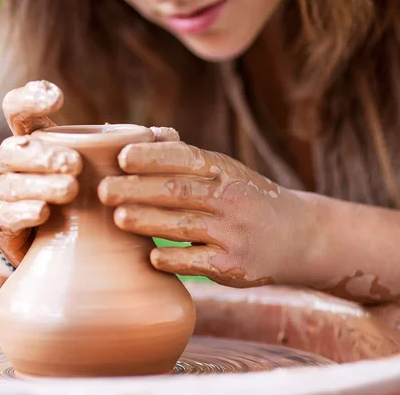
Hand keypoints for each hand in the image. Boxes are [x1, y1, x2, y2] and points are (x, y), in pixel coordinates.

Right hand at [0, 80, 178, 267]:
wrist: (61, 247)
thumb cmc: (83, 199)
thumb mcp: (104, 170)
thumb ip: (132, 151)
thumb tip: (170, 134)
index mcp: (36, 143)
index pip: (18, 111)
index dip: (30, 98)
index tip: (57, 97)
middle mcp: (15, 165)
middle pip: (13, 149)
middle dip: (42, 154)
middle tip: (75, 164)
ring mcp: (6, 196)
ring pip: (11, 184)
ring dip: (40, 184)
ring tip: (70, 189)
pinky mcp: (5, 227)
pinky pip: (7, 217)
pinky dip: (25, 212)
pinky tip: (45, 213)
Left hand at [98, 140, 316, 287]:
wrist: (297, 236)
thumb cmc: (248, 198)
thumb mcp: (227, 171)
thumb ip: (188, 156)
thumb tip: (151, 133)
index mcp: (224, 171)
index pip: (186, 158)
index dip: (153, 157)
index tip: (121, 157)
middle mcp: (230, 199)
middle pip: (178, 191)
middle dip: (137, 190)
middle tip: (102, 190)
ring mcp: (233, 233)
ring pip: (184, 225)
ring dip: (147, 221)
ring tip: (117, 218)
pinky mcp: (234, 266)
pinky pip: (198, 262)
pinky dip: (173, 259)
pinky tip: (150, 256)